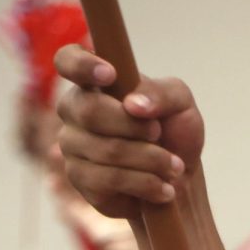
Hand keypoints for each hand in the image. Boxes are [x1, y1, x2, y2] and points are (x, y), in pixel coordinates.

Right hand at [54, 45, 201, 220]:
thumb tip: (133, 105)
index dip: (82, 64)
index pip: (68, 60)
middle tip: (159, 134)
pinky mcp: (80, 180)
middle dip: (135, 127)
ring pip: (107, 150)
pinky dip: (146, 184)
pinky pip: (110, 180)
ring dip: (151, 160)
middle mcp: (74, 111)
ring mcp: (72, 146)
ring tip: (174, 167)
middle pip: (90, 112)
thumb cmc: (174, 132)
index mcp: (94, 82)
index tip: (110, 75)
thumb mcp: (180, 104)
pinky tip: (164, 189)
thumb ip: (161, 93)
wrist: (179, 180)